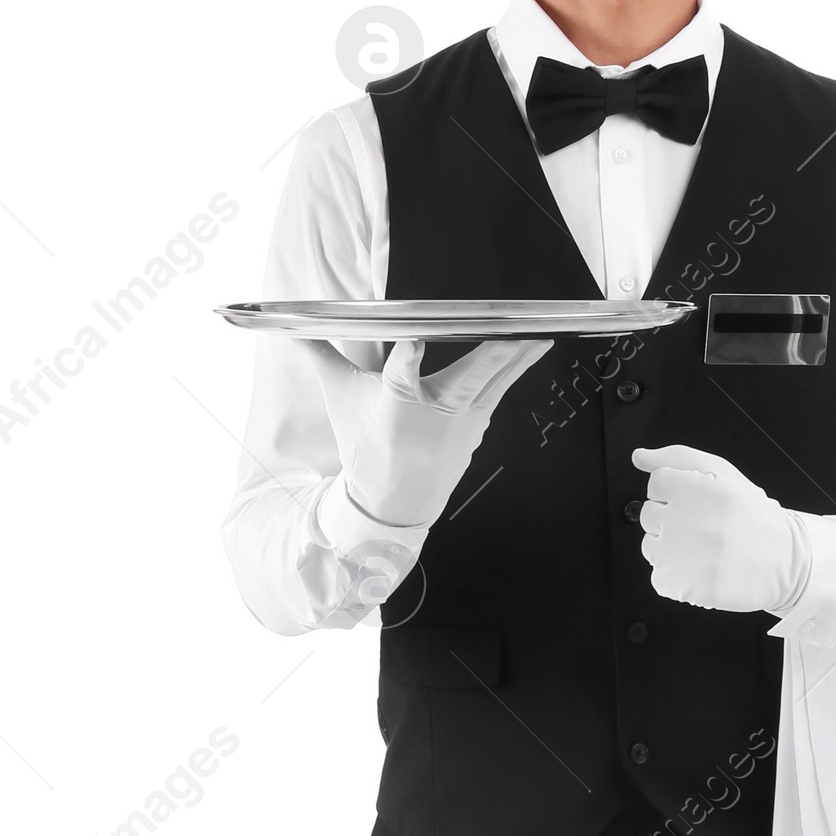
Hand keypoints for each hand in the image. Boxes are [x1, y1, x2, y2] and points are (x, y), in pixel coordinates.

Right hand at [312, 334, 552, 529]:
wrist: (392, 504)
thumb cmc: (367, 449)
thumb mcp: (342, 401)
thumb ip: (323, 359)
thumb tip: (293, 331)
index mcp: (395, 409)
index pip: (399, 378)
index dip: (406, 360)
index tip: (412, 341)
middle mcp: (434, 417)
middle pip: (467, 382)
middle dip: (493, 357)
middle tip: (515, 331)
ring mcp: (462, 425)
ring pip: (494, 384)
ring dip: (519, 358)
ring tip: (542, 332)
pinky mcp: (477, 428)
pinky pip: (499, 392)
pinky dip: (516, 369)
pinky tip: (534, 349)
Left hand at [632, 444, 808, 614]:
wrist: (783, 561)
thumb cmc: (753, 517)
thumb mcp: (721, 472)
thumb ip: (675, 458)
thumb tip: (639, 457)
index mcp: (695, 488)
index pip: (656, 483)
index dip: (677, 492)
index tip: (698, 503)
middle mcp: (683, 520)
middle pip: (649, 515)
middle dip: (672, 519)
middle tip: (704, 527)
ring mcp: (679, 555)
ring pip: (650, 547)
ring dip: (671, 549)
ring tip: (704, 549)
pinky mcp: (679, 585)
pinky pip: (659, 577)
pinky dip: (677, 577)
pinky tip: (702, 569)